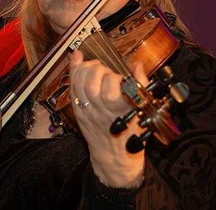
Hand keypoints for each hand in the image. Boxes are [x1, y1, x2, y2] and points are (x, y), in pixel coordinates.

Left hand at [68, 50, 147, 186]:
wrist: (114, 157)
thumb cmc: (131, 132)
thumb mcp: (142, 111)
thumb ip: (141, 85)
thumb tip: (137, 65)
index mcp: (120, 110)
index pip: (111, 88)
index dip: (114, 77)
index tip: (121, 78)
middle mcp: (101, 110)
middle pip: (92, 83)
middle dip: (99, 69)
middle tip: (106, 71)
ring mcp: (87, 111)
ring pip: (79, 84)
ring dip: (85, 68)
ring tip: (94, 66)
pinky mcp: (78, 111)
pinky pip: (72, 88)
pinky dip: (73, 70)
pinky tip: (77, 58)